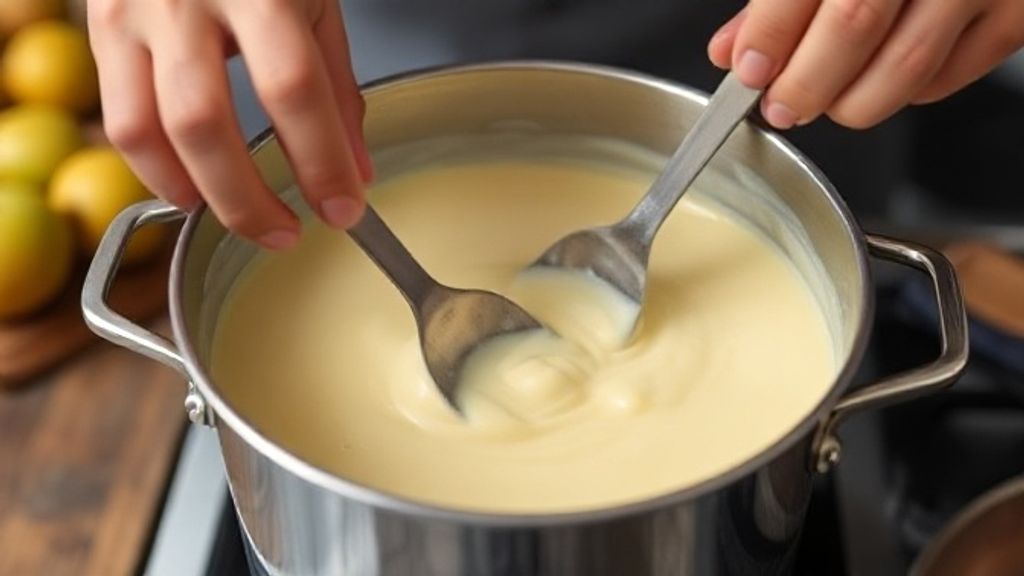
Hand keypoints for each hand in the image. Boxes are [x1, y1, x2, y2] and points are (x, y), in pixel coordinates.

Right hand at [88, 0, 372, 249]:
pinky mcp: (101, 27)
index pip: (294, 89)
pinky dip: (155, 166)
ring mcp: (135, 11)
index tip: (345, 210)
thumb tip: (355, 173)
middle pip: (205, 123)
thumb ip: (336, 88)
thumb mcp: (316, 3)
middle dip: (248, 199)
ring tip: (237, 216)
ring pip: (147, 131)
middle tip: (286, 233)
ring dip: (195, 193)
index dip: (321, 162)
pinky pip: (119, 118)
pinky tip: (191, 183)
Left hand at [708, 0, 1023, 129]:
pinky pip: (945, 78)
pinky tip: (876, 80)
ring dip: (849, 102)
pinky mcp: (1014, 17)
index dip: (771, 35)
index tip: (748, 70)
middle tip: (780, 104)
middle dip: (804, 82)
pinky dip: (900, 95)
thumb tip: (735, 50)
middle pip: (855, 25)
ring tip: (820, 103)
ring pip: (905, 68)